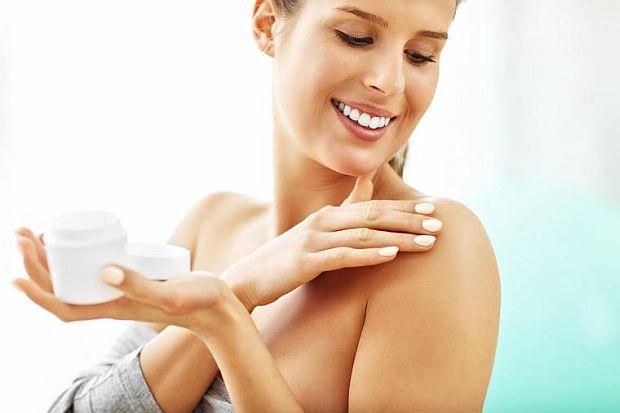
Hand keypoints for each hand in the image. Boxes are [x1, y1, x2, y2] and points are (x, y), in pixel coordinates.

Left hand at [12, 228, 240, 338]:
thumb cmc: (199, 302)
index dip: (37, 293)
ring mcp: (122, 292)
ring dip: (51, 260)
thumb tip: (104, 271)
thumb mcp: (171, 294)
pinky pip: (94, 271)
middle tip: (23, 232)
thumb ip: (141, 286)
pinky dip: (78, 257)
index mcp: (116, 308)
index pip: (64, 307)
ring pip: (75, 280)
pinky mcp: (133, 280)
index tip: (17, 271)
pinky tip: (80, 242)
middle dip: (36, 264)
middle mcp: (113, 302)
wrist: (219, 307)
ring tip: (39, 234)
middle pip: (62, 289)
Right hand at [221, 174, 441, 311]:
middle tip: (439, 221)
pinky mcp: (305, 262)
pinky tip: (392, 255)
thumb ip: (343, 211)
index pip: (372, 206)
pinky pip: (343, 256)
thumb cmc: (286, 260)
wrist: (247, 279)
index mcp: (327, 215)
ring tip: (428, 241)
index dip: (403, 207)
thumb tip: (367, 183)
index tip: (432, 208)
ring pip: (364, 235)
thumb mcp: (315, 233)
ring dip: (399, 237)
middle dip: (409, 218)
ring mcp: (313, 240)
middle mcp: (322, 221)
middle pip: (373, 215)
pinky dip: (370, 254)